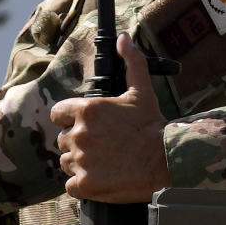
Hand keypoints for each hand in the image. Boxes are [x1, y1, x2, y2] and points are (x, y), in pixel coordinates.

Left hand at [50, 33, 169, 202]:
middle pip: (63, 140)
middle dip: (77, 143)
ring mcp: (81, 160)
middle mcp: (78, 133)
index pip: (57, 114)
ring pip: (66, 162)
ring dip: (79, 164)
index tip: (85, 126)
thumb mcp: (141, 91)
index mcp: (86, 110)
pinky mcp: (85, 185)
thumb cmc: (152, 126)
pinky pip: (71, 186)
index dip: (70, 120)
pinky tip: (100, 179)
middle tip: (101, 146)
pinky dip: (82, 186)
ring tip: (103, 162)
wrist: (168, 160)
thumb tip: (123, 38)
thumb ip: (130, 63)